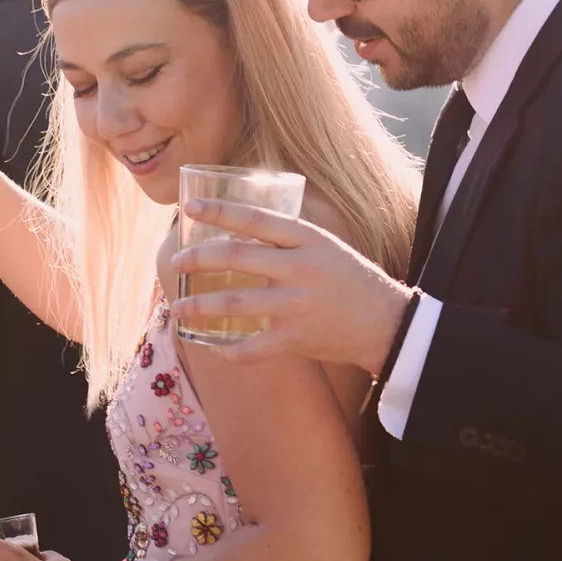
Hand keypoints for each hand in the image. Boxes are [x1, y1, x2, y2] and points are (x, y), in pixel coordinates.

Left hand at [167, 200, 412, 372]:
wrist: (385, 322)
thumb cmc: (350, 279)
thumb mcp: (326, 244)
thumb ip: (289, 236)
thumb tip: (242, 222)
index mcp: (307, 238)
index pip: (254, 218)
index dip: (219, 211)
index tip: (189, 210)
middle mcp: (300, 268)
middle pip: (236, 257)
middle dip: (197, 259)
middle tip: (176, 263)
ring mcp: (297, 305)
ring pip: (235, 302)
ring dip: (199, 306)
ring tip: (177, 307)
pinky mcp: (297, 338)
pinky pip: (252, 348)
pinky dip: (229, 351)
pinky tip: (213, 348)